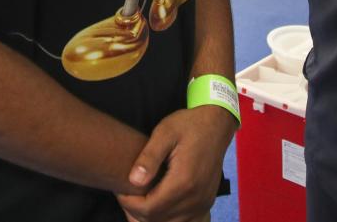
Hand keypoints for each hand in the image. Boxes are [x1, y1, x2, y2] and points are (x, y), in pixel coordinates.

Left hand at [116, 108, 234, 221]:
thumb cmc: (189, 125)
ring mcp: (203, 203)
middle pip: (158, 220)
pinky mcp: (206, 203)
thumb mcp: (165, 133)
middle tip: (127, 194)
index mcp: (183, 181)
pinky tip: (160, 208)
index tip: (121, 190)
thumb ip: (149, 157)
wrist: (215, 125)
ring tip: (139, 201)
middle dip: (137, 212)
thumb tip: (134, 181)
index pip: (149, 209)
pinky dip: (170, 220)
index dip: (129, 203)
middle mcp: (195, 198)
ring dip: (152, 218)